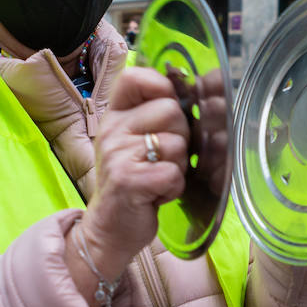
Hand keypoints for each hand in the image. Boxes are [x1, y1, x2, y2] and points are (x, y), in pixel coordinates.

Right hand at [78, 66, 190, 280]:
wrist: (110, 228)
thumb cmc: (132, 181)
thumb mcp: (134, 141)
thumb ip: (155, 114)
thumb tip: (196, 91)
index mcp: (114, 115)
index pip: (136, 77)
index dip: (161, 86)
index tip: (166, 107)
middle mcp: (112, 130)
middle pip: (171, 110)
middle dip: (181, 137)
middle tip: (163, 158)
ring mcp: (117, 155)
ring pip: (177, 144)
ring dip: (178, 166)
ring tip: (158, 177)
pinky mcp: (129, 181)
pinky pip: (174, 173)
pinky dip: (173, 188)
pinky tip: (158, 194)